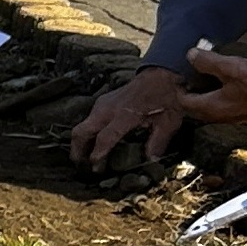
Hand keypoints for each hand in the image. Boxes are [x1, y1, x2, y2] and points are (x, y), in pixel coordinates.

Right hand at [71, 67, 188, 168]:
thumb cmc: (166, 100)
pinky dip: (86, 134)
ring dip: (80, 142)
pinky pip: (88, 120)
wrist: (160, 77)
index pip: (104, 138)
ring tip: (85, 159)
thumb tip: (151, 160)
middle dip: (77, 149)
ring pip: (82, 125)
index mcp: (125, 115)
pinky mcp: (102, 102)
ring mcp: (103, 104)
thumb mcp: (169, 123)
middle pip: (82, 130)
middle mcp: (108, 108)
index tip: (95, 168)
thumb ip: (158, 142)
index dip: (97, 154)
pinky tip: (93, 144)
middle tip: (80, 166)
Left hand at [178, 44, 246, 125]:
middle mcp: (221, 117)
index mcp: (212, 107)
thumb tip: (190, 55)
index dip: (179, 90)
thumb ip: (207, 62)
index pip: (185, 103)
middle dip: (191, 94)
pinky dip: (219, 98)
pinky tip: (225, 86)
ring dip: (206, 96)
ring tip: (206, 79)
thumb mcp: (229, 67)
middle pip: (197, 108)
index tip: (179, 77)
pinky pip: (225, 108)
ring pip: (211, 109)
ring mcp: (234, 118)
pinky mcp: (245, 114)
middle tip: (190, 78)